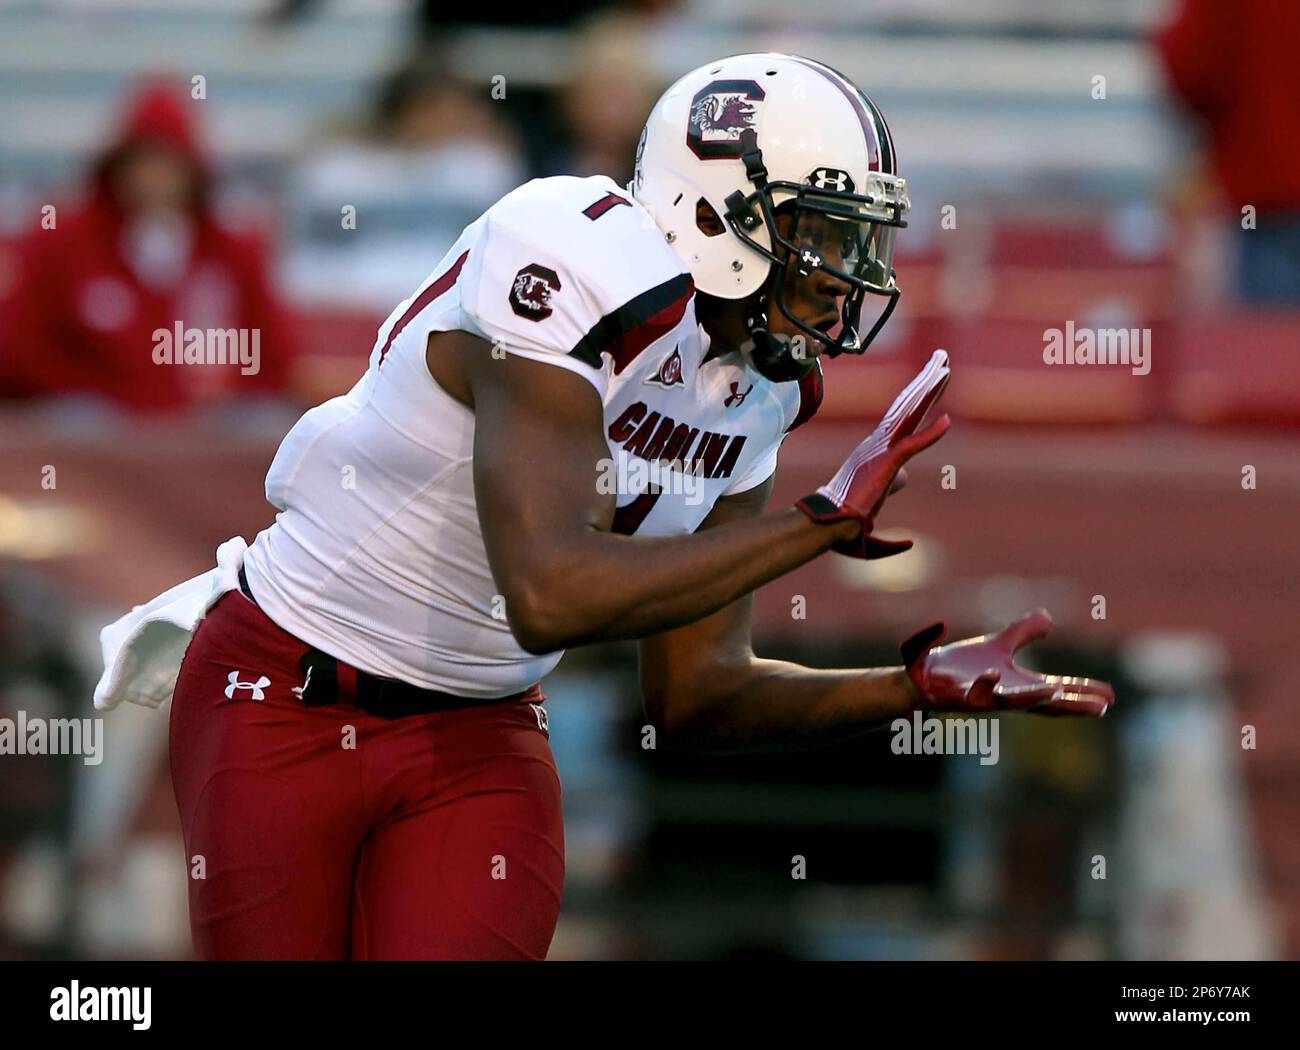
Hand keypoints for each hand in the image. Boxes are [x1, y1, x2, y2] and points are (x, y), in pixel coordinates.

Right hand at [795, 349, 949, 558]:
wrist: (828, 525)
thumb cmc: (845, 521)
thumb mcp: (874, 503)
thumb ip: (893, 485)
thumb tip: (905, 478)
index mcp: (875, 449)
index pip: (904, 416)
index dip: (921, 395)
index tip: (935, 377)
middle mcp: (878, 442)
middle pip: (907, 405)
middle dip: (926, 380)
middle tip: (942, 357)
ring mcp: (881, 450)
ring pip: (909, 414)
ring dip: (928, 390)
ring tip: (945, 367)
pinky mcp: (885, 464)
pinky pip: (912, 445)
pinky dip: (931, 433)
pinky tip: (947, 420)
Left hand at [901, 608, 1114, 716]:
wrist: (924, 676)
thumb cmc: (963, 666)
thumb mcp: (999, 645)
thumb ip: (1024, 632)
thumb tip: (1050, 618)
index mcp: (1017, 685)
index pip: (1056, 691)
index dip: (1081, 694)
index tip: (1109, 699)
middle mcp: (1004, 695)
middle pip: (1043, 703)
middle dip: (1071, 705)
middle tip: (1101, 708)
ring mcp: (981, 697)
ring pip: (1009, 701)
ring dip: (1029, 696)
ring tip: (1054, 689)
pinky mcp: (957, 696)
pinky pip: (971, 692)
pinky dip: (982, 685)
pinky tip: (992, 674)